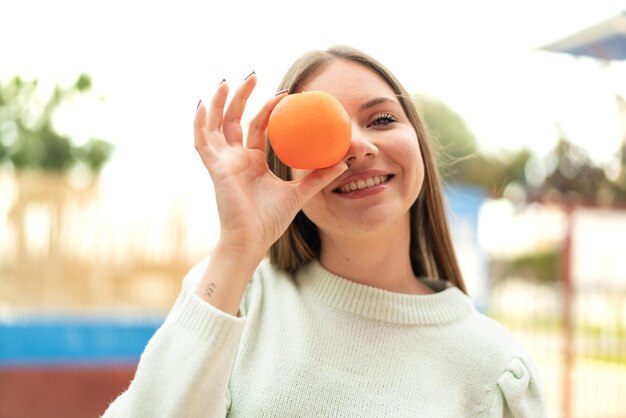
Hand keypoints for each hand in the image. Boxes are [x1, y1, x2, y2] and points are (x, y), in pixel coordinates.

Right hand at [194, 74, 346, 256]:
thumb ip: (318, 177)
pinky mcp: (216, 168)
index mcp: (252, 161)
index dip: (268, 108)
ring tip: (227, 81)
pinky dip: (200, 124)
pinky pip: (202, 142)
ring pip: (216, 125)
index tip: (285, 93)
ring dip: (219, 103)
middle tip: (253, 76)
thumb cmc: (270, 221)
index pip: (258, 126)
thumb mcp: (299, 194)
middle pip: (234, 119)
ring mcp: (224, 162)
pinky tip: (202, 105)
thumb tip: (344, 162)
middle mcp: (236, 158)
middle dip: (241, 96)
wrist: (252, 240)